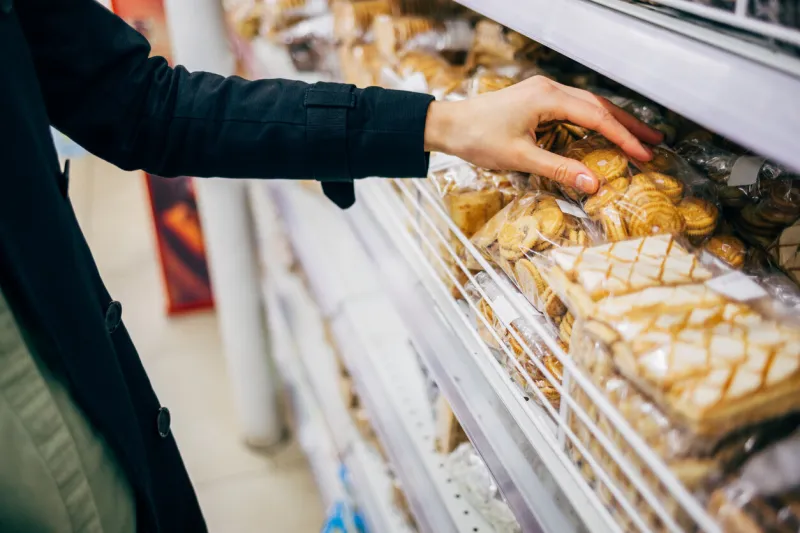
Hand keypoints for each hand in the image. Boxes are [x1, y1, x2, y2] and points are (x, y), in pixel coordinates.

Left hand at [423, 76, 663, 193]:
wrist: (447, 124)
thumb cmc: (477, 138)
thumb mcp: (520, 158)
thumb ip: (559, 169)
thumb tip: (593, 184)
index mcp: (548, 98)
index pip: (597, 117)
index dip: (623, 138)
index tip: (644, 154)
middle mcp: (549, 89)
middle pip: (599, 106)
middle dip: (628, 125)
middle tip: (655, 141)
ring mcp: (543, 92)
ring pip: (588, 105)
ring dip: (613, 121)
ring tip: (638, 137)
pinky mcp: (536, 98)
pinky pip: (574, 107)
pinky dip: (593, 120)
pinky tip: (603, 131)